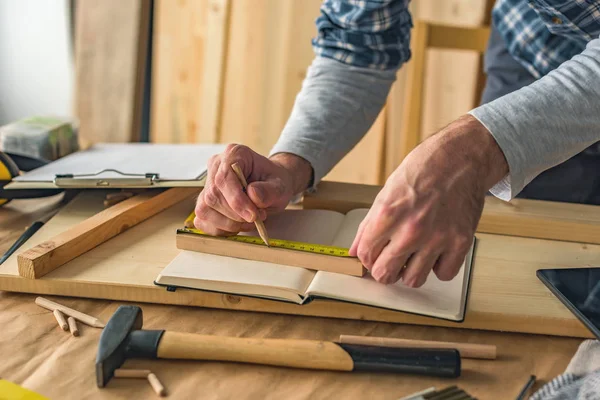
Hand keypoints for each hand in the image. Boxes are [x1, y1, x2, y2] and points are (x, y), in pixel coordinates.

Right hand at [194, 144, 312, 235]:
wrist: (271, 186)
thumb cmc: (274, 182)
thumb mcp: (281, 185)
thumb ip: (270, 190)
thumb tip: (253, 194)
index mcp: (234, 154)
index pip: (224, 178)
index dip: (236, 200)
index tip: (253, 215)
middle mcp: (216, 166)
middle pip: (213, 196)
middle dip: (236, 214)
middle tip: (257, 217)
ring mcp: (207, 184)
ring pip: (205, 210)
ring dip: (229, 223)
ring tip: (250, 221)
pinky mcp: (204, 201)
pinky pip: (203, 220)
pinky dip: (221, 229)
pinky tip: (237, 225)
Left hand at [350, 115, 507, 286]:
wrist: (461, 158)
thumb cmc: (424, 170)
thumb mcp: (387, 192)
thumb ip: (369, 224)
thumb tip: (355, 250)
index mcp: (388, 214)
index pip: (366, 255)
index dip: (367, 257)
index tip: (373, 254)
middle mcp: (412, 229)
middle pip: (386, 274)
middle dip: (384, 270)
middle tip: (390, 260)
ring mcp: (438, 238)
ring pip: (414, 280)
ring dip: (411, 271)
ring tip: (414, 255)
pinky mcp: (461, 242)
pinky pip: (444, 273)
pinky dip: (439, 266)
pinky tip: (437, 250)